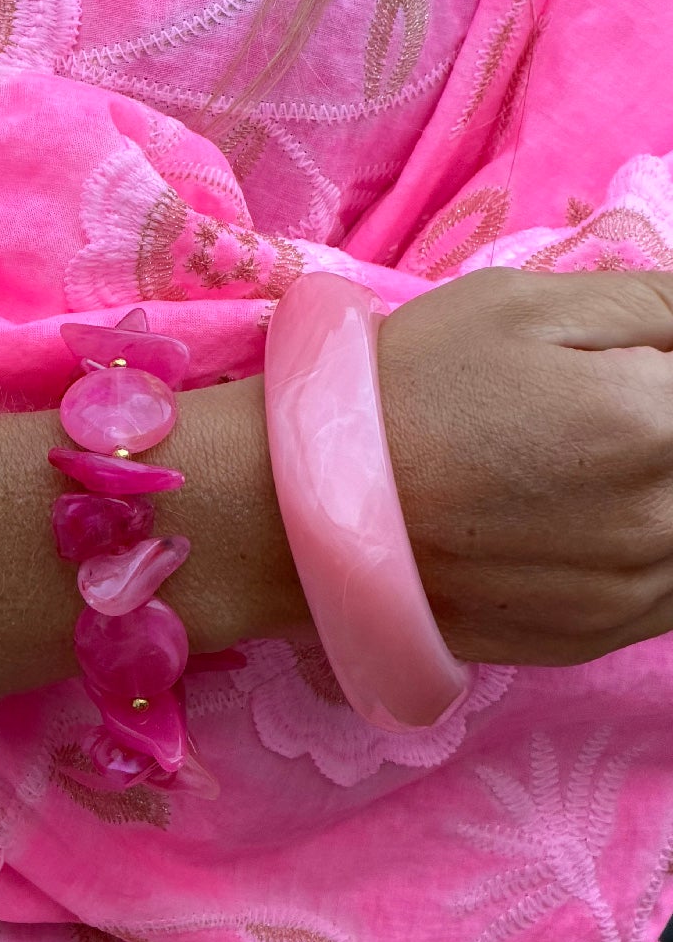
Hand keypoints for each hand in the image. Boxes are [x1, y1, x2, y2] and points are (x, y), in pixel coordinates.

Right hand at [380, 267, 672, 664]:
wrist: (306, 514)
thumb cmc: (407, 390)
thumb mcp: (521, 305)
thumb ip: (654, 304)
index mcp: (659, 423)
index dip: (662, 373)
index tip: (633, 368)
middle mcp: (667, 523)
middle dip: (659, 429)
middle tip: (590, 414)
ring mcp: (636, 593)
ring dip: (658, 489)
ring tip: (577, 462)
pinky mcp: (599, 637)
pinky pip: (669, 590)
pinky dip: (648, 546)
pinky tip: (580, 514)